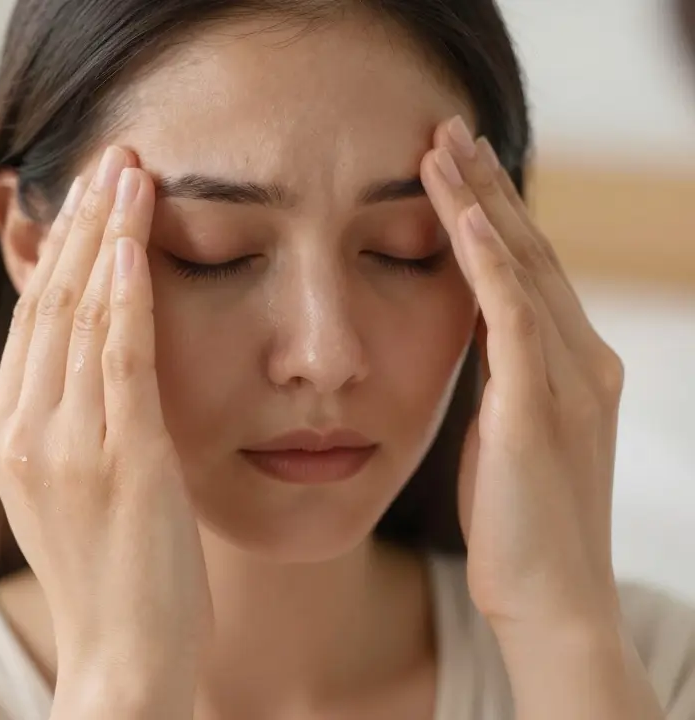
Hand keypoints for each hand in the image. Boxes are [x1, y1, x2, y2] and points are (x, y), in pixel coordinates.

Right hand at [0, 146, 209, 714]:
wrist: (122, 658)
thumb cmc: (104, 578)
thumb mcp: (54, 495)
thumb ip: (34, 429)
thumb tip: (7, 377)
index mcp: (8, 438)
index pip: (30, 323)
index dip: (55, 252)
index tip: (80, 196)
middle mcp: (24, 431)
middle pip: (49, 305)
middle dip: (78, 224)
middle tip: (106, 159)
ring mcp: (67, 443)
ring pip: (82, 317)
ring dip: (106, 237)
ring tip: (128, 174)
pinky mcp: (122, 456)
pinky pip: (120, 356)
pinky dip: (126, 293)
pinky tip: (134, 243)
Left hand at [421, 117, 623, 632]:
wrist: (549, 600)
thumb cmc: (518, 525)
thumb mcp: (503, 434)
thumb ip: (497, 380)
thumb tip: (468, 334)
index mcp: (571, 366)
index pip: (525, 270)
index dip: (491, 212)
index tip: (452, 165)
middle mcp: (582, 361)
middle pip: (528, 253)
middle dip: (486, 187)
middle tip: (447, 129)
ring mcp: (569, 382)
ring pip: (522, 271)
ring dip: (480, 205)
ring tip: (441, 150)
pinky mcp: (540, 410)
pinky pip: (515, 322)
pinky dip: (492, 267)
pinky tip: (467, 222)